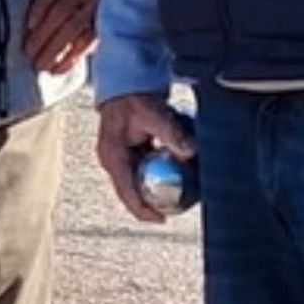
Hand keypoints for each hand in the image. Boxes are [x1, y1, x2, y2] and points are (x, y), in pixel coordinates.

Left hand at [23, 0, 111, 73]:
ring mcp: (102, 2)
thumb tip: (27, 27)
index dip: (39, 7)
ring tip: (40, 65)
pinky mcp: (109, 23)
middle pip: (62, 9)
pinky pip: (89, 42)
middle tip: (28, 53)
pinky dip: (72, 57)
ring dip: (54, 49)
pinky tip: (59, 68)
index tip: (29, 25)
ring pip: (74, 28)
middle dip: (43, 34)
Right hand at [97, 92, 195, 224]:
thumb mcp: (154, 114)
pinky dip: (155, 177)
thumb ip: (172, 133)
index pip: (126, 191)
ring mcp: (119, 159)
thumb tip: (189, 152)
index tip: (160, 218)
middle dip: (150, 205)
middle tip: (173, 211)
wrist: (123, 85)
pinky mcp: (128, 155)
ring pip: (136, 184)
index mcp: (113, 156)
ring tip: (175, 199)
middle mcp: (113, 161)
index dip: (143, 209)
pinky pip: (141, 173)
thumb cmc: (132, 98)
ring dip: (153, 191)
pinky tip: (172, 176)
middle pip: (131, 193)